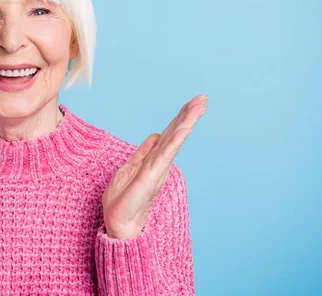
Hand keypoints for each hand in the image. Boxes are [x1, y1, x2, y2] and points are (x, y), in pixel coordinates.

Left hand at [102, 94, 207, 238]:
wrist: (118, 222)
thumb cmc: (122, 199)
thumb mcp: (129, 168)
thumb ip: (143, 152)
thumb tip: (155, 136)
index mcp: (153, 159)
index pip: (169, 134)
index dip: (180, 118)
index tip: (192, 103)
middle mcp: (160, 162)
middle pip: (176, 133)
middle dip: (189, 115)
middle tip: (203, 98)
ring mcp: (158, 168)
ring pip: (175, 140)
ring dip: (187, 122)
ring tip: (200, 106)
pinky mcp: (153, 175)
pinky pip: (167, 153)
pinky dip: (177, 139)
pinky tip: (186, 127)